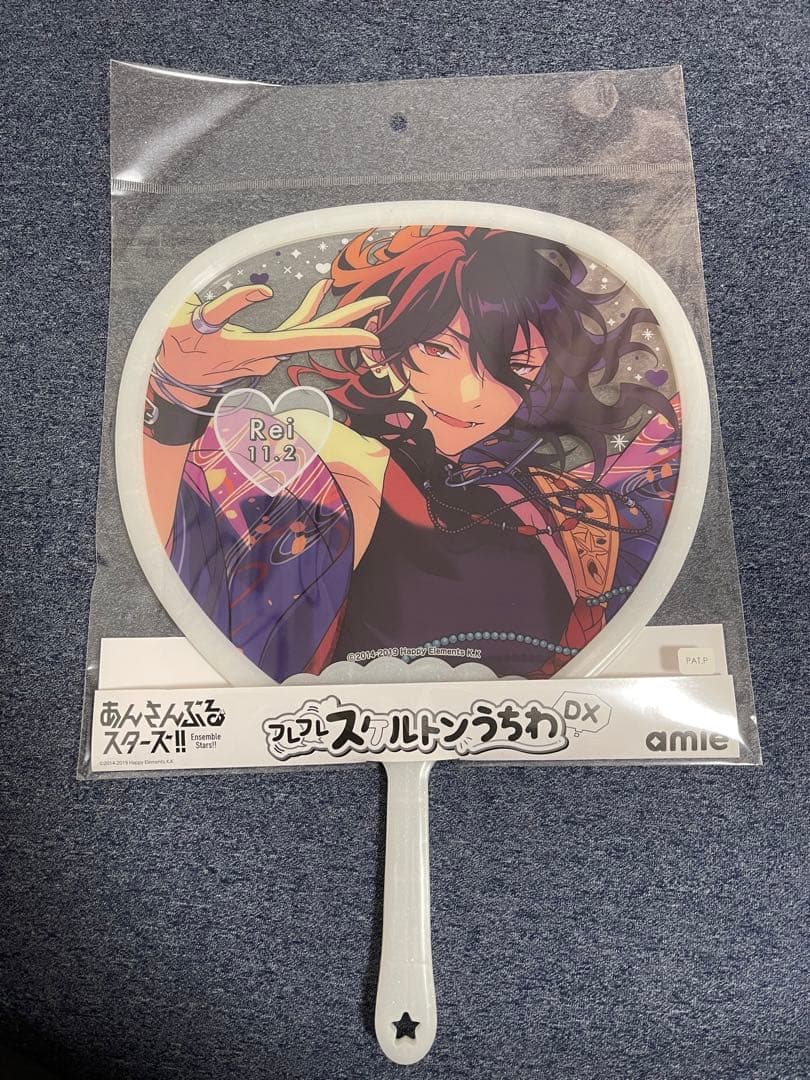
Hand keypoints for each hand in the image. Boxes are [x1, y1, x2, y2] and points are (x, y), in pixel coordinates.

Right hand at [153, 280, 387, 405]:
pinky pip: (293, 328)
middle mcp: (272, 353)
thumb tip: (264, 292)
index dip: (343, 337)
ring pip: (311, 330)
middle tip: (384, 302)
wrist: (170, 380)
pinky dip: (308, 309)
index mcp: (260, 348)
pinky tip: (322, 291)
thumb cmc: (178, 350)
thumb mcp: (195, 324)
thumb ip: (228, 307)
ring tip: (367, 299)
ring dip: (337, 314)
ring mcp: (270, 351)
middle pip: (322, 335)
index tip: (372, 335)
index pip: (311, 340)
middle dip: (354, 320)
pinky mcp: (263, 346)